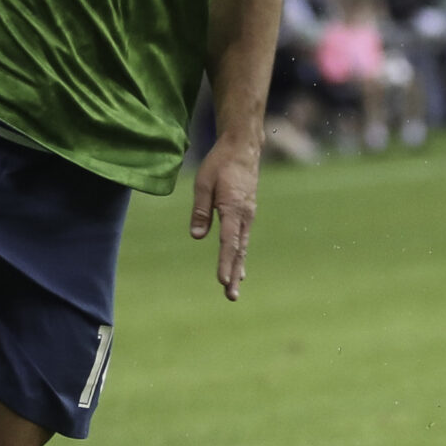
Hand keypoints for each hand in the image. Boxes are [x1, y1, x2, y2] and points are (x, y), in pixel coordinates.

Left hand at [189, 135, 259, 302]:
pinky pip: (243, 239)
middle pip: (238, 250)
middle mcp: (244, 216)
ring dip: (238, 268)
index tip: (222, 280)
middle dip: (234, 274)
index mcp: (232, 209)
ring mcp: (248, 215)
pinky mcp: (247, 213)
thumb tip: (197, 237)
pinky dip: (240, 255)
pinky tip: (238, 268)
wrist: (243, 148)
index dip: (225, 262)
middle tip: (231, 297)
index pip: (228, 241)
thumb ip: (200, 211)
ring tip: (233, 289)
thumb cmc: (219, 164)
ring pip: (242, 246)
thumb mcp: (203, 183)